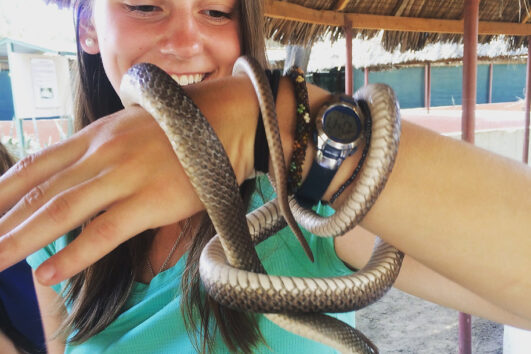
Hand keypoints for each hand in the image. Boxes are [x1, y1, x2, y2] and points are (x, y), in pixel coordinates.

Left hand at [0, 106, 200, 284]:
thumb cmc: (183, 129)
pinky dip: (72, 256)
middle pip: (40, 191)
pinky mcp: (150, 200)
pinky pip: (103, 232)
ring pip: (61, 211)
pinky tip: (48, 274)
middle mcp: (102, 152)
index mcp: (97, 135)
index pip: (37, 163)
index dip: (4, 190)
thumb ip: (111, 164)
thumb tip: (91, 186)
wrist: (228, 119)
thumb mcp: (137, 134)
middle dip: (2, 220)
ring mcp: (125, 175)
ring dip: (21, 239)